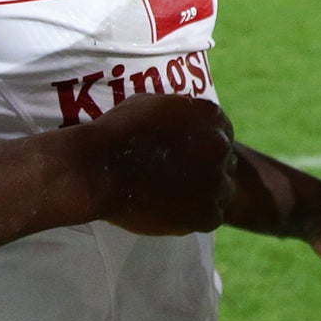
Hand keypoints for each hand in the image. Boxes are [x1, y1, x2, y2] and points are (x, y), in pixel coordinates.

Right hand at [64, 94, 236, 235]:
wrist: (97, 169)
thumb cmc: (116, 132)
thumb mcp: (154, 103)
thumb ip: (180, 111)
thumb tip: (186, 116)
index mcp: (211, 116)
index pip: (221, 132)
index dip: (202, 145)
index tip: (186, 154)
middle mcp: (220, 145)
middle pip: (223, 160)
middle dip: (204, 168)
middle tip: (176, 178)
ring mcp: (217, 180)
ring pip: (221, 189)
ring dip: (203, 193)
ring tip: (172, 197)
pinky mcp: (208, 213)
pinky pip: (213, 216)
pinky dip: (196, 216)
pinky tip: (173, 211)